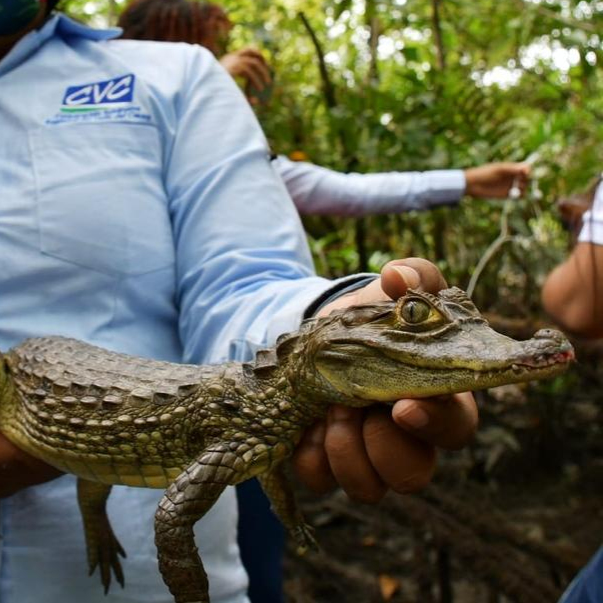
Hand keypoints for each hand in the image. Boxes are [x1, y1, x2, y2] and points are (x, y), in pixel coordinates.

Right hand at [0, 370, 60, 512]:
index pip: (42, 449)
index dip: (57, 423)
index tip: (59, 392)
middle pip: (53, 460)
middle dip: (61, 427)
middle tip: (59, 390)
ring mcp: (1, 486)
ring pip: (46, 466)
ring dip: (52, 437)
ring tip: (50, 400)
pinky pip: (31, 468)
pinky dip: (39, 446)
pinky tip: (33, 418)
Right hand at [218, 47, 273, 106]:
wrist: (203, 92)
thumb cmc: (214, 95)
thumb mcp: (230, 94)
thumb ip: (243, 94)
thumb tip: (257, 101)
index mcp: (226, 60)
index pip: (245, 51)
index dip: (256, 57)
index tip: (264, 66)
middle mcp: (229, 58)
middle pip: (250, 50)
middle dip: (262, 59)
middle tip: (268, 72)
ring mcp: (231, 61)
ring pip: (253, 62)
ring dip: (262, 73)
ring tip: (267, 84)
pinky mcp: (234, 67)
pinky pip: (250, 72)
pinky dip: (256, 81)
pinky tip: (260, 89)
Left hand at [294, 259, 479, 502]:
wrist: (320, 337)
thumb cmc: (374, 319)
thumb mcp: (394, 293)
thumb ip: (412, 275)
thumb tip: (398, 274)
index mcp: (439, 402)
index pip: (457, 429)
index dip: (433, 423)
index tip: (403, 406)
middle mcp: (409, 442)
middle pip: (413, 474)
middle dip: (379, 443)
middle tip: (351, 406)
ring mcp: (368, 459)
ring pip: (368, 487)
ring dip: (343, 448)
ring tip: (327, 409)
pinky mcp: (329, 466)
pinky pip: (321, 480)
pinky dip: (309, 453)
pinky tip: (305, 425)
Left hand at [463, 162, 529, 198]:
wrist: (473, 184)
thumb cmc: (484, 173)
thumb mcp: (498, 170)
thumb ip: (512, 169)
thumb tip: (527, 168)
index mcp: (512, 168)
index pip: (526, 168)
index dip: (529, 171)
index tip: (526, 174)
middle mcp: (513, 176)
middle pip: (527, 178)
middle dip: (527, 180)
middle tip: (520, 182)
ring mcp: (511, 185)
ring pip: (524, 187)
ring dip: (523, 189)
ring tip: (515, 189)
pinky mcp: (507, 194)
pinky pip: (519, 196)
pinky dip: (520, 196)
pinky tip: (515, 196)